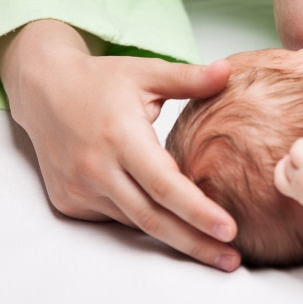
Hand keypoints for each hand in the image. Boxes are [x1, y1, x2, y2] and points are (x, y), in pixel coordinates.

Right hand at [0, 20, 239, 270]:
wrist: (44, 90)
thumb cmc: (101, 81)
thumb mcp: (146, 72)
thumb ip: (188, 78)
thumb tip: (228, 71)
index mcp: (120, 137)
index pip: (165, 184)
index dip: (198, 210)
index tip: (229, 228)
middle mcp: (97, 168)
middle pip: (153, 218)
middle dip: (195, 243)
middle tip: (230, 258)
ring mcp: (80, 188)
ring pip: (136, 222)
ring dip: (174, 236)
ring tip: (212, 247)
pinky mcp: (71, 201)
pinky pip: (117, 217)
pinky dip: (145, 220)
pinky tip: (169, 220)